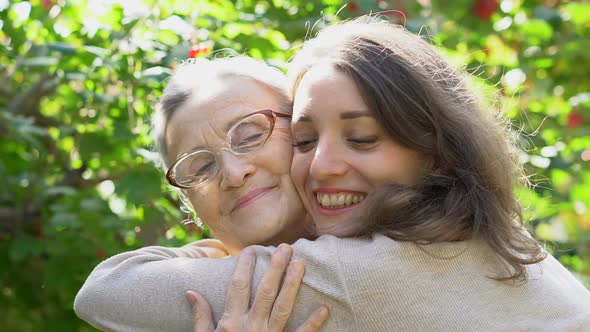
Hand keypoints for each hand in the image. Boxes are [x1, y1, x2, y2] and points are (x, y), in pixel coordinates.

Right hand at [186, 244, 328, 330]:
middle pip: (265, 291)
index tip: (251, 249)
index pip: (238, 287)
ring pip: (282, 306)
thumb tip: (191, 292)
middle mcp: (250, 326)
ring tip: (301, 263)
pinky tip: (323, 308)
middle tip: (285, 248)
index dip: (244, 266)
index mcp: (231, 322)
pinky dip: (312, 324)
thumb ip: (200, 317)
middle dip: (275, 268)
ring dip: (292, 284)